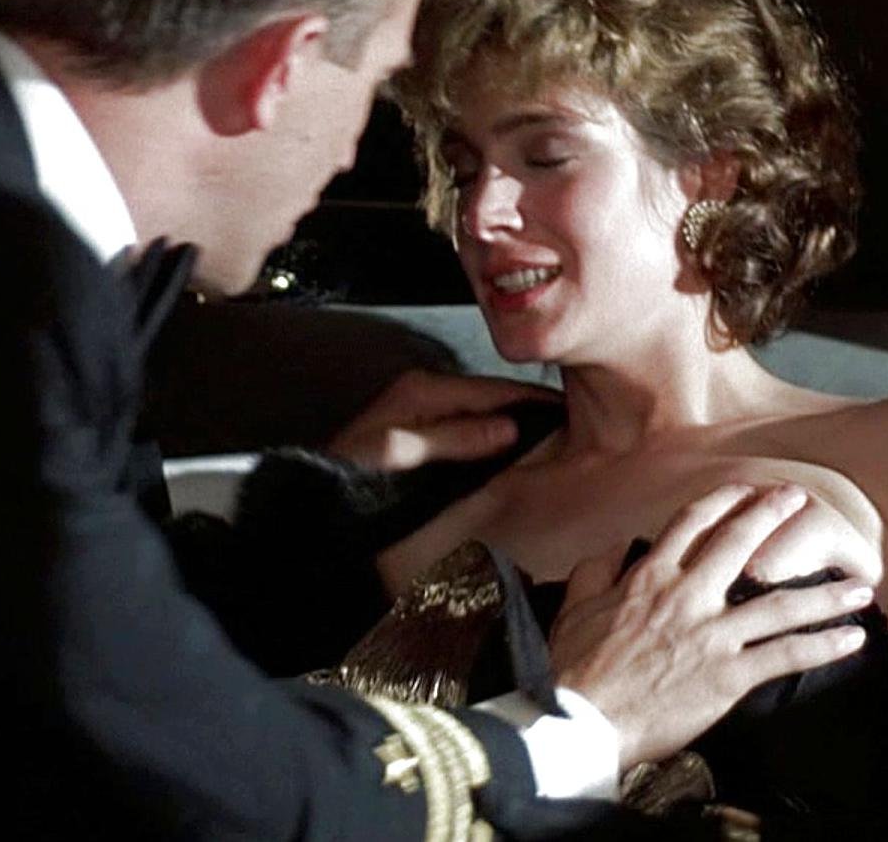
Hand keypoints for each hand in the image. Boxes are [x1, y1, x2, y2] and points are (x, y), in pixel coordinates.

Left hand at [324, 368, 558, 472]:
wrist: (315, 499)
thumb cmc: (349, 474)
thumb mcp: (401, 452)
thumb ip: (455, 438)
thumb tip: (509, 428)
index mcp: (424, 390)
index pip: (493, 388)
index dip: (532, 401)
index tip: (570, 411)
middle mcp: (425, 395)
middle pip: (491, 399)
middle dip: (529, 412)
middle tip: (572, 427)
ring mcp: (424, 415)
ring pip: (482, 417)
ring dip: (514, 429)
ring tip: (553, 441)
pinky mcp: (422, 437)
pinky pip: (469, 433)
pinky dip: (494, 442)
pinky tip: (512, 455)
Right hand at [548, 484, 873, 769]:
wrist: (582, 720)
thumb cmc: (576, 667)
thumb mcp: (573, 607)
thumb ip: (596, 570)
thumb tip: (617, 547)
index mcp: (649, 578)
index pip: (691, 525)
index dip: (721, 502)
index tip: (744, 489)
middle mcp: (687, 597)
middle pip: (739, 545)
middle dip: (772, 516)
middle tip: (799, 499)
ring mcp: (712, 636)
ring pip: (779, 604)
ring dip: (825, 593)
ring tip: (861, 585)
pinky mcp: (728, 675)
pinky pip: (785, 656)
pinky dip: (822, 646)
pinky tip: (852, 639)